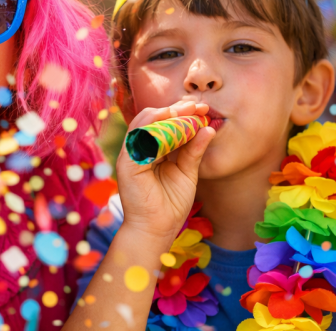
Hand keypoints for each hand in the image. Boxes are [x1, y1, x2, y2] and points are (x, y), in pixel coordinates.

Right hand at [116, 102, 214, 238]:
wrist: (156, 229)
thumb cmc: (171, 205)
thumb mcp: (187, 172)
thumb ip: (193, 151)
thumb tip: (208, 128)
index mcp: (152, 151)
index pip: (165, 125)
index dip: (183, 114)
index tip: (204, 108)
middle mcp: (139, 150)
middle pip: (153, 119)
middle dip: (177, 109)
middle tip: (198, 105)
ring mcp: (131, 155)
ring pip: (144, 123)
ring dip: (166, 113)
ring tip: (187, 110)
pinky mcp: (127, 163)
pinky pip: (139, 138)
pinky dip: (155, 126)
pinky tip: (174, 123)